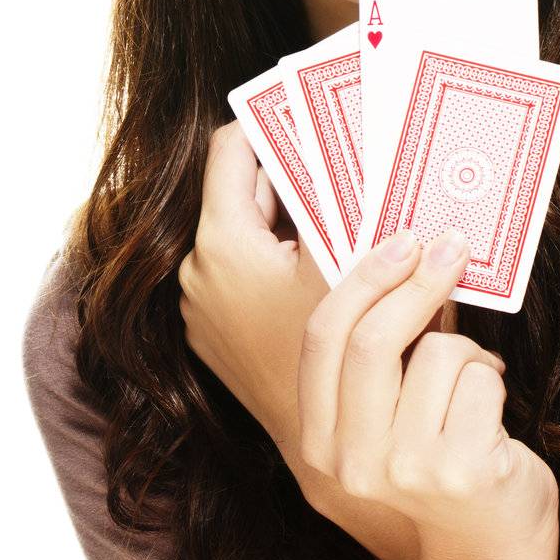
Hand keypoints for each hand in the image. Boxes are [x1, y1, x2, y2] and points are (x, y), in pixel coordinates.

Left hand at [178, 121, 328, 450]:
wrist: (329, 453)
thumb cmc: (342, 351)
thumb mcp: (352, 258)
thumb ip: (347, 195)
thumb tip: (360, 138)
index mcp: (221, 242)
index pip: (232, 146)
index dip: (275, 118)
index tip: (318, 106)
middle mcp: (199, 270)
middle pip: (248, 187)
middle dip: (298, 165)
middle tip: (350, 145)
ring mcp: (208, 306)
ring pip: (254, 229)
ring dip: (298, 210)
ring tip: (351, 196)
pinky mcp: (223, 333)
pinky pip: (253, 268)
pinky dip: (288, 251)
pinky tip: (337, 253)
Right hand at [296, 225, 559, 559]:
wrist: (490, 542)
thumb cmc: (440, 452)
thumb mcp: (388, 410)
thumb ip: (377, 351)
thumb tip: (404, 250)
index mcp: (320, 440)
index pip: (322, 339)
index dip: (362, 280)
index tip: (402, 240)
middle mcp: (352, 462)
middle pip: (372, 341)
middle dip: (417, 282)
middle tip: (451, 246)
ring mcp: (407, 470)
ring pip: (438, 354)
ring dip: (468, 351)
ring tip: (473, 383)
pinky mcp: (461, 471)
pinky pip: (480, 378)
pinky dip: (493, 378)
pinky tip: (492, 412)